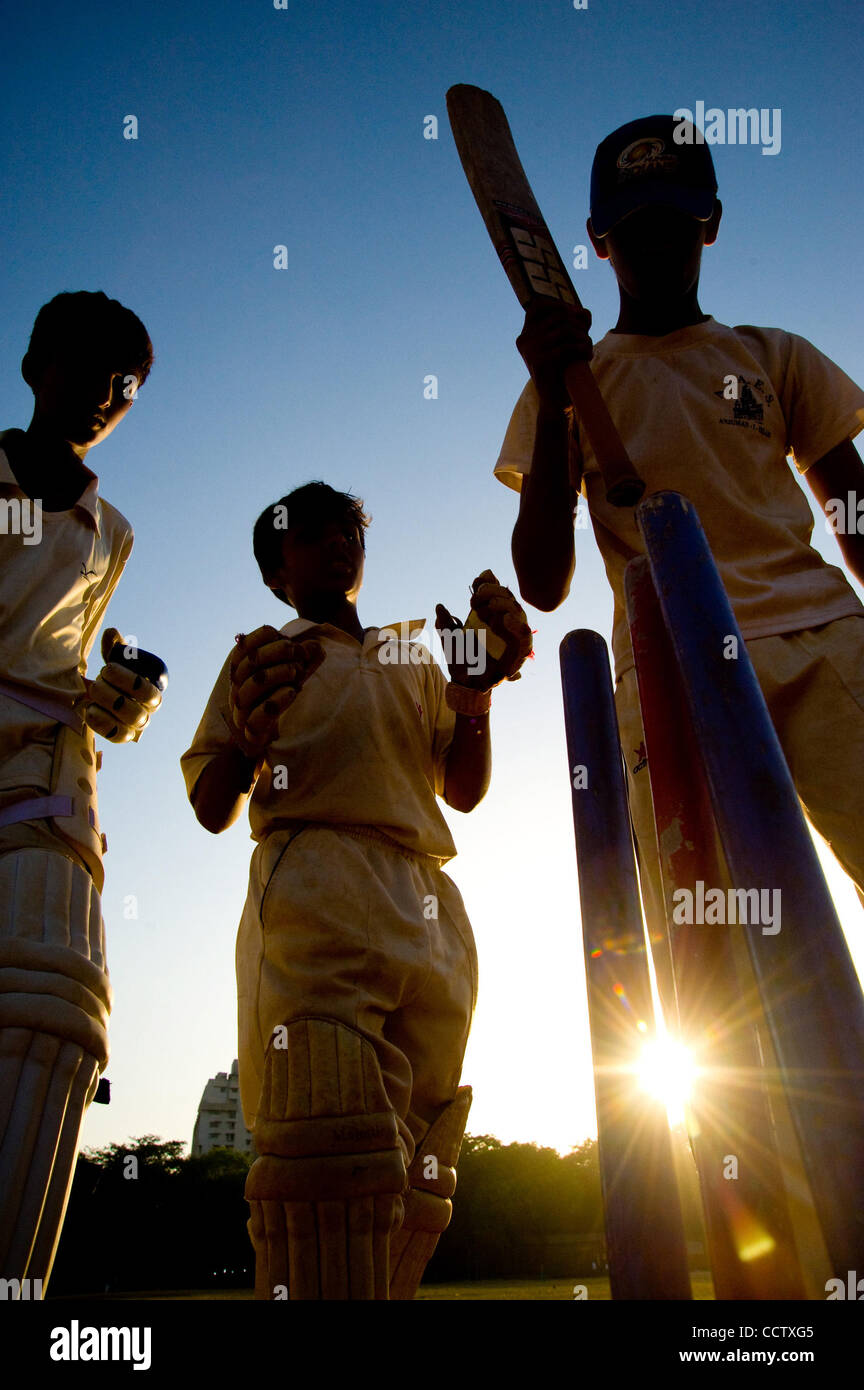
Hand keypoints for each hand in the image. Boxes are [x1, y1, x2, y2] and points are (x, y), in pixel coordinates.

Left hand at [83, 628, 163, 742]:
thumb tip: (112, 633)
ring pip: (131, 720)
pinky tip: (88, 708)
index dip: (132, 678)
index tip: (109, 665)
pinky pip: (116, 735)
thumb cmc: (113, 677)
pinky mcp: (122, 736)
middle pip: (143, 704)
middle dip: (119, 689)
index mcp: (154, 688)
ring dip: (109, 703)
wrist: (102, 698)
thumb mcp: (114, 660)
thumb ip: (115, 647)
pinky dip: (101, 722)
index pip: (153, 686)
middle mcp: (150, 708)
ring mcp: (137, 725)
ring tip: (93, 690)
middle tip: (100, 676)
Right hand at [229, 626, 324, 759]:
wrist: (270, 736)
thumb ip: (304, 660)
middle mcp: (237, 688)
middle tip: (299, 652)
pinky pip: (257, 717)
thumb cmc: (280, 697)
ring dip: (276, 674)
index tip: (288, 638)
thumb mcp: (294, 675)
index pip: (243, 647)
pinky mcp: (251, 731)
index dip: (263, 638)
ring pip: (249, 688)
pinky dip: (275, 701)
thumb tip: (315, 647)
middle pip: (248, 664)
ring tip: (297, 671)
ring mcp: (241, 710)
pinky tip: (292, 692)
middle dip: (275, 652)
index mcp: (241, 671)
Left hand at [436, 571, 532, 690]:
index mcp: (491, 616)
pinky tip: (504, 620)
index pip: (496, 593)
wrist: (464, 685)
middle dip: (494, 593)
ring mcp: (513, 637)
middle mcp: (504, 623)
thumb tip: (439, 606)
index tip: (477, 581)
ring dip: (505, 605)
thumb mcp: (449, 639)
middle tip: (476, 599)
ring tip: (490, 605)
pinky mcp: (519, 654)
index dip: (489, 584)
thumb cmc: (460, 660)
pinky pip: (524, 639)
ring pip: (519, 613)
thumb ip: (445, 623)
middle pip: (509, 598)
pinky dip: (517, 627)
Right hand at [516, 300, 592, 409]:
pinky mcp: (539, 362)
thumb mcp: (566, 344)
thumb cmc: (563, 371)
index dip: (559, 305)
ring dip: (583, 338)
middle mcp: (524, 340)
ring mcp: (529, 351)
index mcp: (525, 335)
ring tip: (588, 349)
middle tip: (587, 338)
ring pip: (564, 330)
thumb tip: (583, 312)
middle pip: (558, 316)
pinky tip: (587, 356)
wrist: (555, 403)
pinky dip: (582, 349)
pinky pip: (566, 347)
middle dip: (578, 325)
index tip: (576, 317)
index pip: (538, 306)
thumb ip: (573, 324)